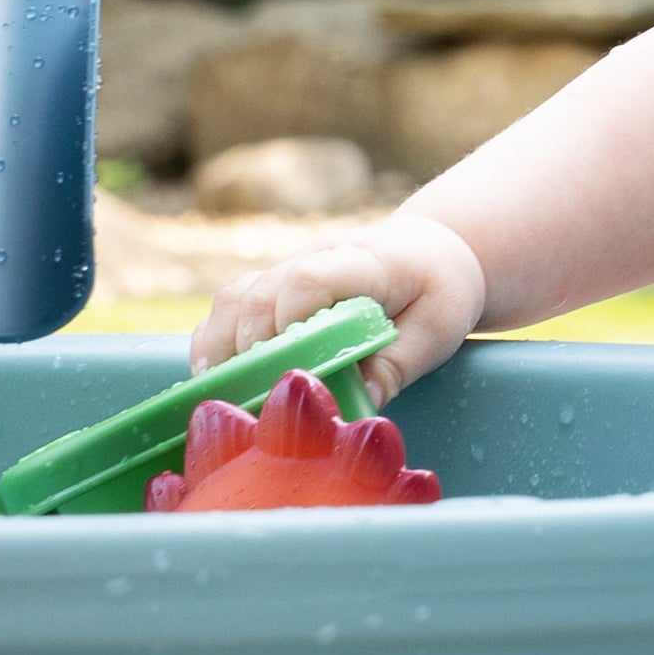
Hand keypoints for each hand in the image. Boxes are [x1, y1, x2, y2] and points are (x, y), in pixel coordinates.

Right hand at [194, 208, 487, 405]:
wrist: (430, 251)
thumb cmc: (438, 290)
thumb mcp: (439, 327)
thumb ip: (399, 363)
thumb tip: (360, 403)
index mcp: (365, 262)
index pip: (312, 279)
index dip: (292, 323)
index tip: (292, 370)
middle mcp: (317, 257)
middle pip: (261, 293)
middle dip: (250, 349)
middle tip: (256, 400)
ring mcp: (289, 269)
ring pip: (235, 297)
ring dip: (222, 347)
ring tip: (224, 397)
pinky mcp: (273, 286)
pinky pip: (228, 305)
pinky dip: (214, 341)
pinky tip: (214, 381)